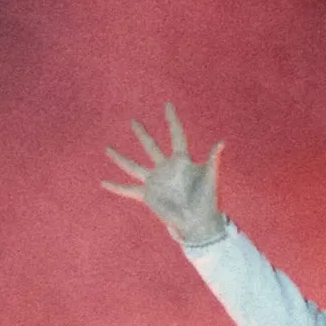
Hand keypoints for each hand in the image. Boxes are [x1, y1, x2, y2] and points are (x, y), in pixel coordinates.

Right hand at [102, 102, 226, 241]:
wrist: (198, 220)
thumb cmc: (207, 198)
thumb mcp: (210, 176)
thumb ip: (213, 158)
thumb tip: (222, 142)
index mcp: (182, 160)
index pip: (176, 135)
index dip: (172, 120)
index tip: (168, 105)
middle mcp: (166, 168)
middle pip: (151, 147)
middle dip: (143, 134)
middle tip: (134, 121)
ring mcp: (155, 181)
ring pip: (134, 166)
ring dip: (120, 158)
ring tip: (107, 148)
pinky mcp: (148, 195)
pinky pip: (128, 189)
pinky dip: (116, 186)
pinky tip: (103, 181)